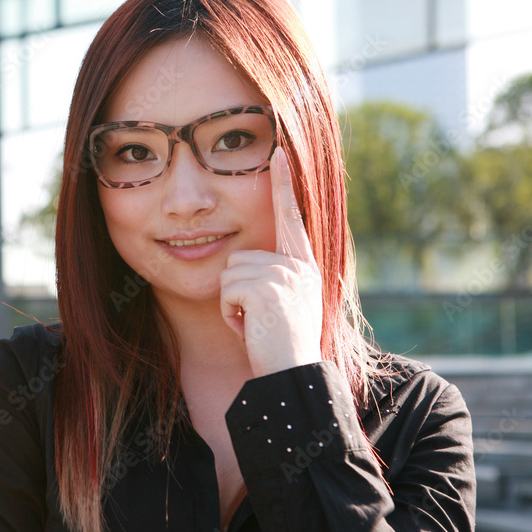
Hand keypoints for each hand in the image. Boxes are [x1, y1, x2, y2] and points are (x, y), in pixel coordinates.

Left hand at [219, 146, 323, 377]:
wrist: (293, 379)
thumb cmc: (281, 348)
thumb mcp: (284, 306)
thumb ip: (273, 278)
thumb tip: (241, 262)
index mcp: (304, 265)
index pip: (291, 217)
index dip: (284, 184)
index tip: (278, 151)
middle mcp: (299, 265)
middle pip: (239, 256)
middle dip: (236, 291)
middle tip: (257, 320)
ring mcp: (285, 275)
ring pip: (230, 272)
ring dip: (232, 304)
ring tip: (256, 325)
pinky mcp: (267, 289)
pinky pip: (226, 290)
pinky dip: (230, 315)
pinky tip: (251, 330)